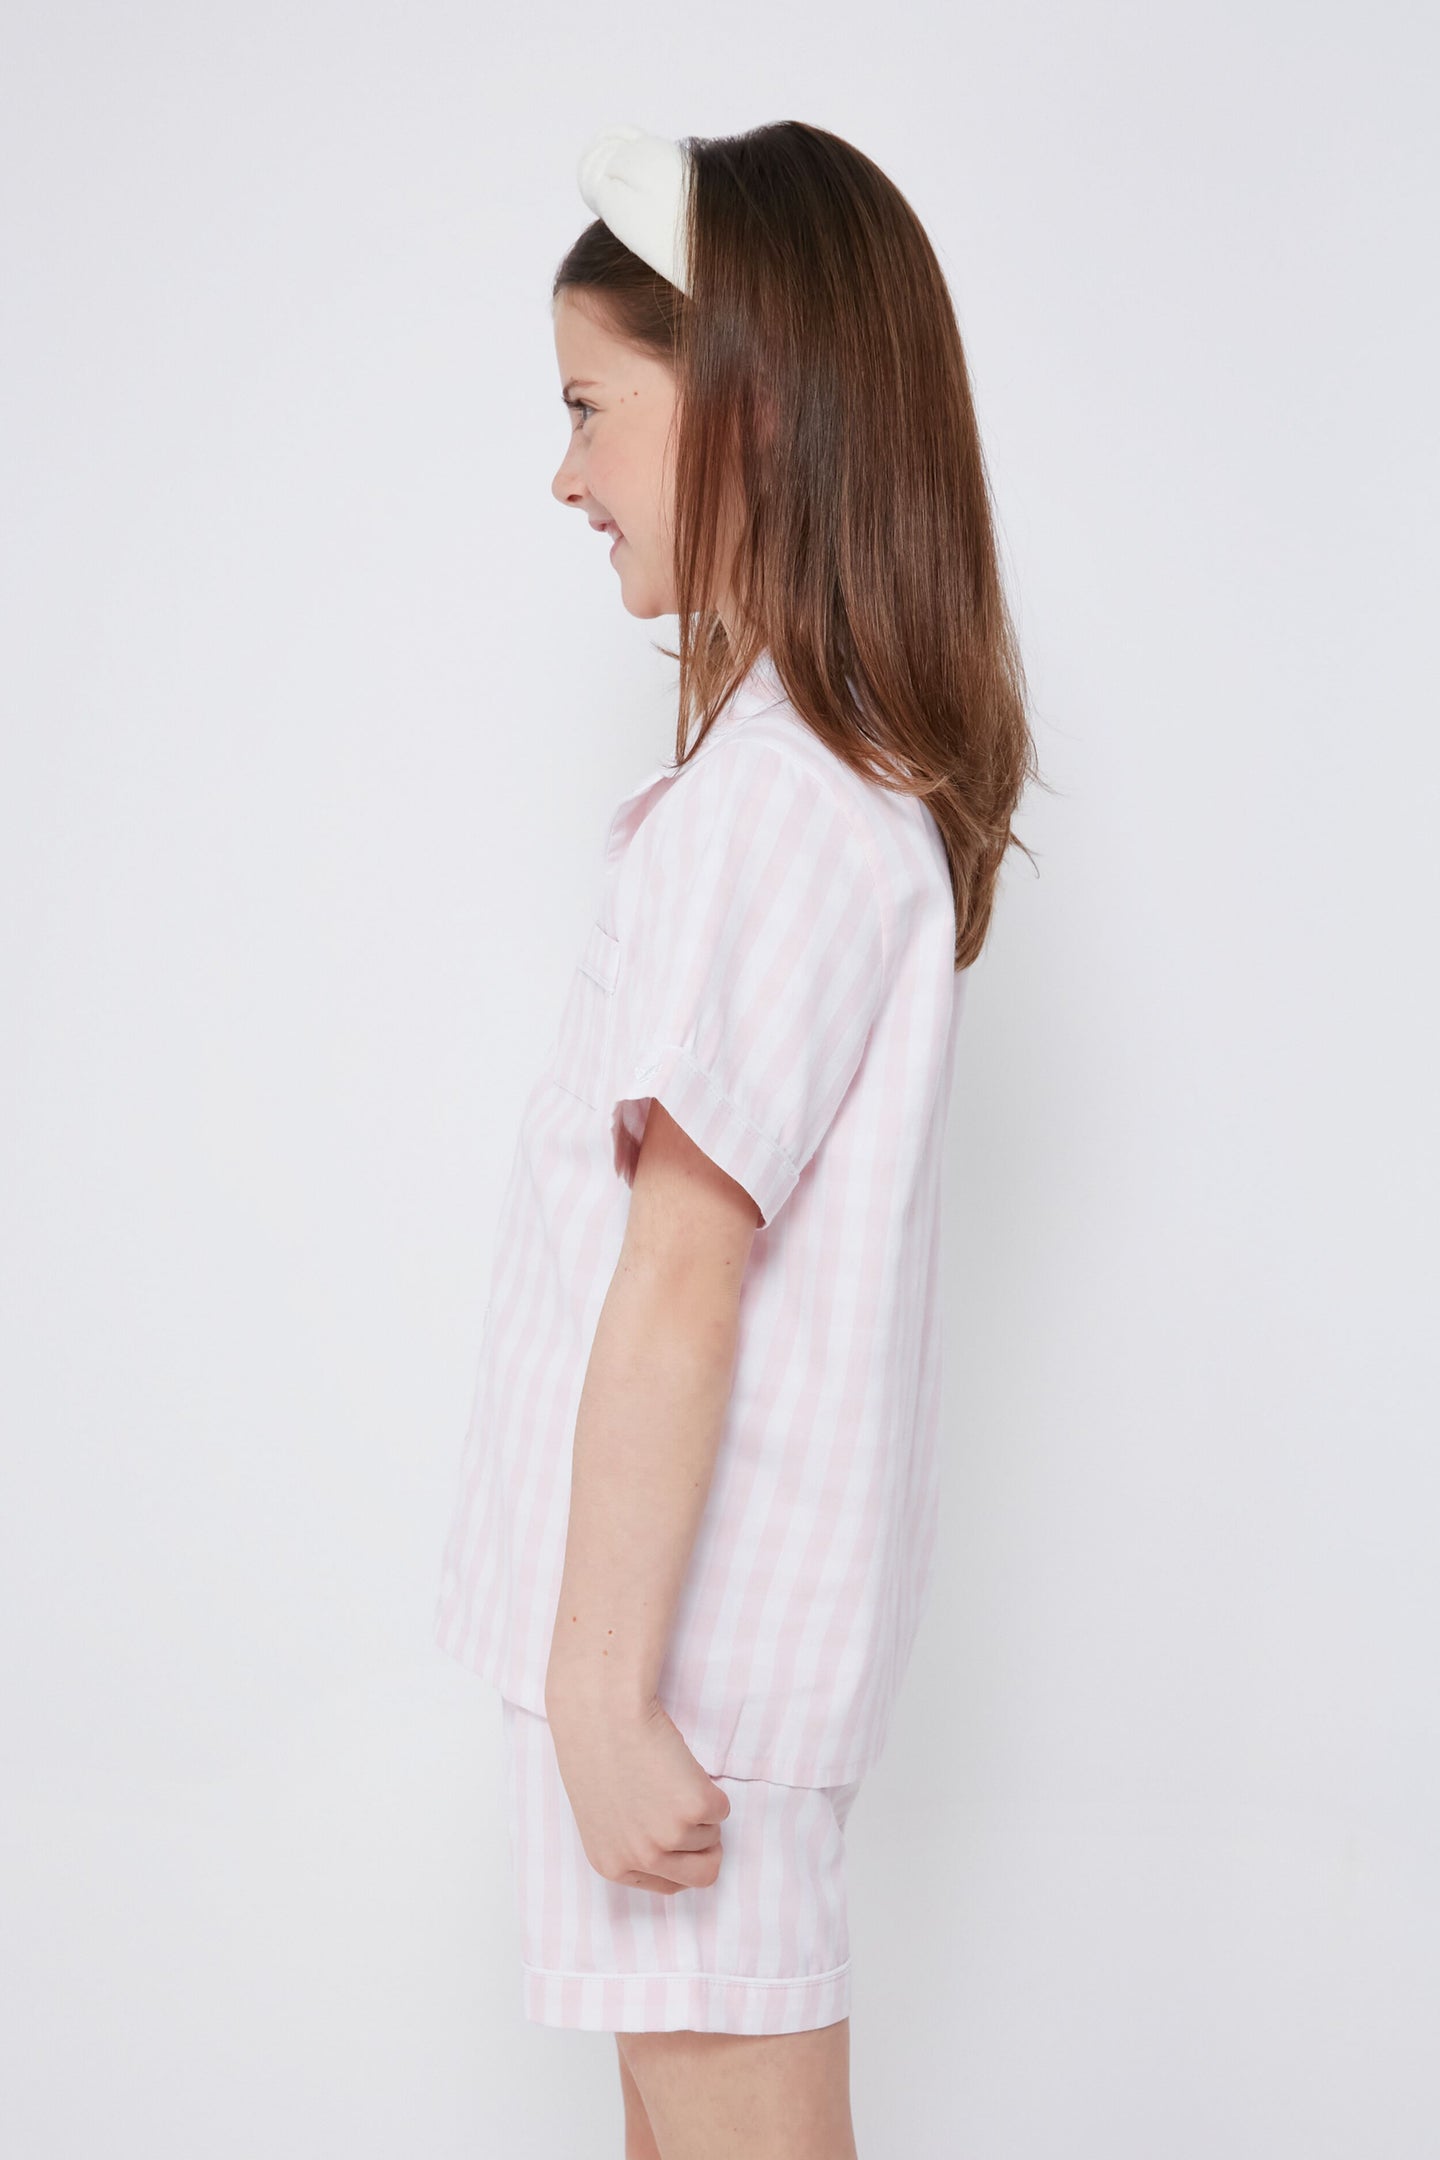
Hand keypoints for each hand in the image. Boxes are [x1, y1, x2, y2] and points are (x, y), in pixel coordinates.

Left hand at [544, 1683, 730, 1894]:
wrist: (603, 1712)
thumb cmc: (598, 1751)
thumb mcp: (604, 1815)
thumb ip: (632, 1842)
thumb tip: (672, 1853)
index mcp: (613, 1866)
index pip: (670, 1886)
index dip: (681, 1858)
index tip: (679, 1834)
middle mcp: (640, 1858)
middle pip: (703, 1875)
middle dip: (707, 1847)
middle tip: (693, 1813)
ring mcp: (669, 1836)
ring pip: (713, 1835)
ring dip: (700, 1807)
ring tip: (668, 1776)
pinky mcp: (695, 1807)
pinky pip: (722, 1808)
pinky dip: (710, 1787)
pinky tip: (679, 1766)